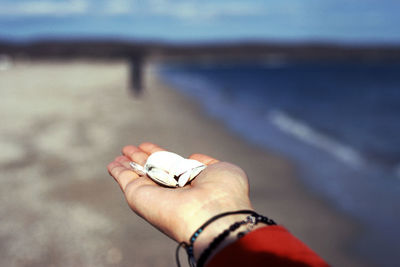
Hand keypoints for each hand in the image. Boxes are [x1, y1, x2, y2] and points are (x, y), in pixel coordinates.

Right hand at [107, 142, 253, 258]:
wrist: (213, 215)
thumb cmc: (224, 193)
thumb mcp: (222, 170)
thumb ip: (207, 163)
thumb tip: (192, 157)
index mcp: (190, 185)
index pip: (171, 167)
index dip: (160, 155)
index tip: (148, 145)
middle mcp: (171, 191)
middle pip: (153, 170)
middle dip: (142, 158)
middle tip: (130, 148)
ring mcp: (154, 195)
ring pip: (138, 175)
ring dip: (128, 163)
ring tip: (122, 151)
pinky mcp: (138, 197)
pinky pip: (125, 181)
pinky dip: (118, 172)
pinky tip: (112, 164)